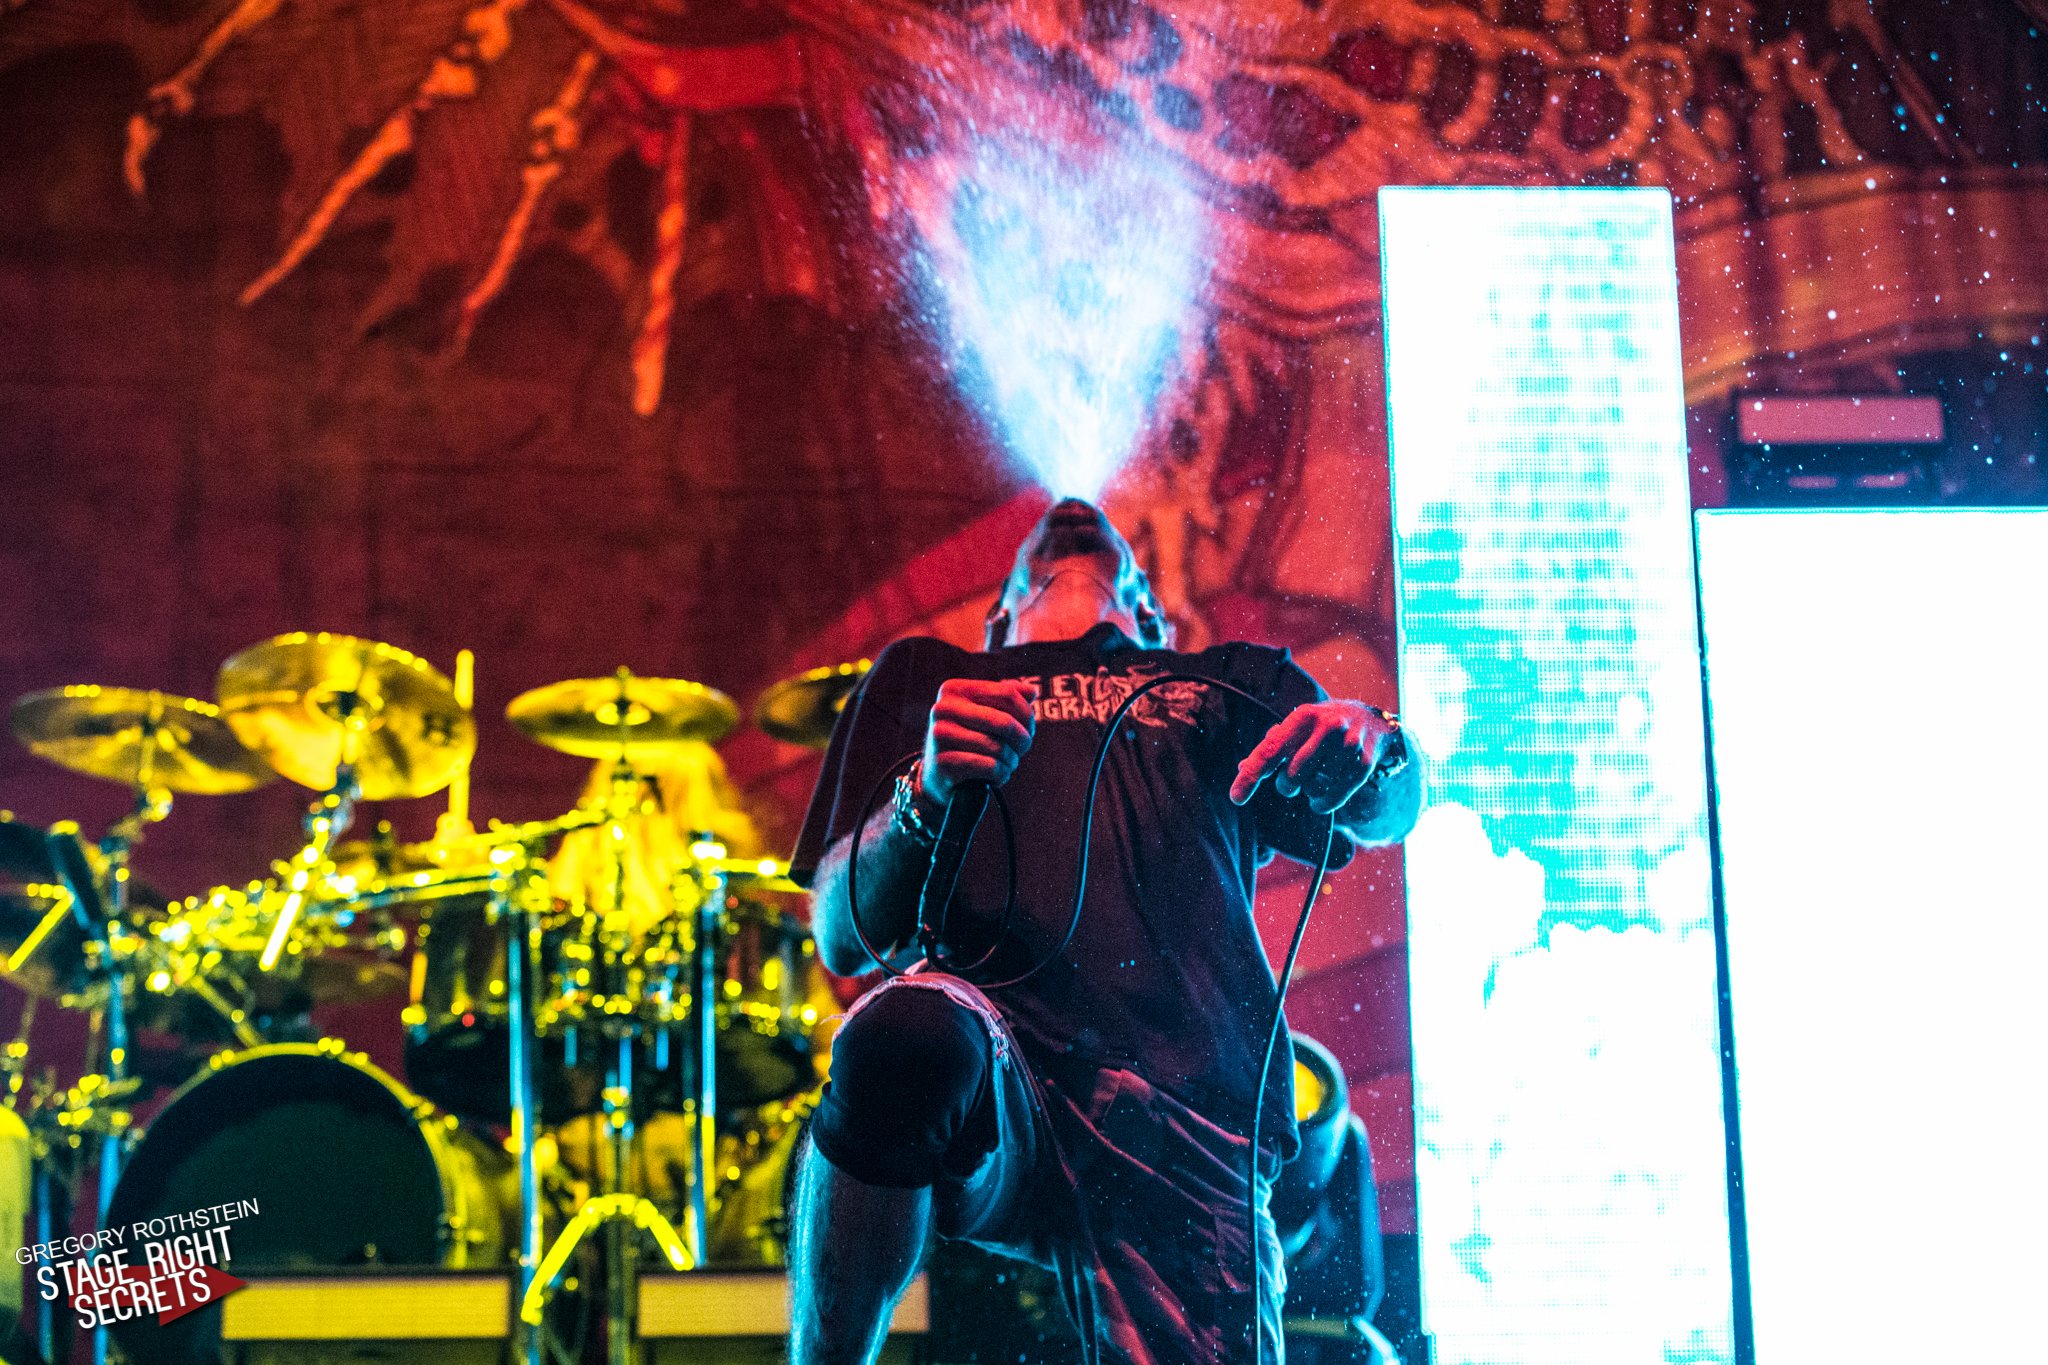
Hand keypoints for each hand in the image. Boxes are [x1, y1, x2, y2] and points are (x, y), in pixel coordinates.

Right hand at [922, 678, 1038, 803]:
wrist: (938, 773)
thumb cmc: (967, 737)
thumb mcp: (983, 712)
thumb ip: (1006, 697)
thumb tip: (1031, 691)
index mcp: (954, 689)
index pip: (1007, 694)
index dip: (1026, 713)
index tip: (1028, 728)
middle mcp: (943, 708)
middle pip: (1005, 722)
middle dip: (1022, 739)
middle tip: (1022, 749)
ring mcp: (940, 736)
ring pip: (998, 747)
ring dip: (1011, 760)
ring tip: (1008, 763)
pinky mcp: (943, 763)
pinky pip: (989, 767)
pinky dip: (1001, 774)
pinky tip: (997, 776)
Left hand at [1229, 700, 1399, 814]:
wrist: (1372, 722)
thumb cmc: (1323, 726)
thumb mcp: (1299, 726)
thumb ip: (1273, 745)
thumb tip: (1243, 767)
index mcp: (1304, 715)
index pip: (1271, 749)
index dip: (1251, 775)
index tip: (1236, 797)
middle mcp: (1327, 726)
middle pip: (1291, 775)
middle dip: (1287, 785)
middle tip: (1292, 780)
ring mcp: (1348, 744)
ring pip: (1312, 789)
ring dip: (1307, 793)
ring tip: (1315, 779)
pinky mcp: (1364, 764)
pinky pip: (1332, 799)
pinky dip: (1322, 804)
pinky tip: (1322, 799)